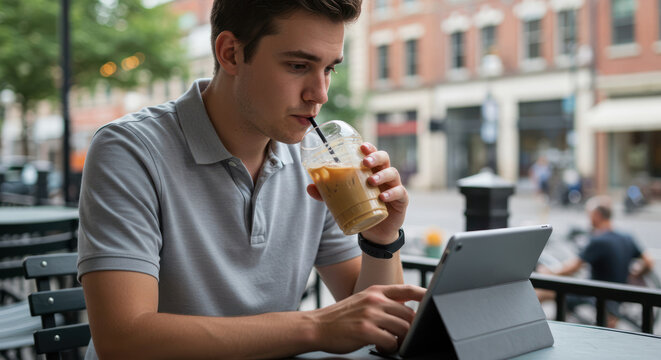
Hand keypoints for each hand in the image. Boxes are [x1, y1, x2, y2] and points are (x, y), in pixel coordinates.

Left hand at [307, 142, 407, 244]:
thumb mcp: (344, 200)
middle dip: (376, 157)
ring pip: (393, 173)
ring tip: (371, 181)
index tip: (361, 146)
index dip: (369, 148)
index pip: (372, 154)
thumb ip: (328, 193)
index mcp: (371, 171)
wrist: (376, 231)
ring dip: (382, 175)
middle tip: (365, 162)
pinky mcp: (401, 200)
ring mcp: (394, 186)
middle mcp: (384, 176)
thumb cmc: (361, 208)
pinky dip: (392, 193)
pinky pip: (400, 193)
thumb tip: (309, 187)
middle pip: (384, 159)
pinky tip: (383, 197)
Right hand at [310, 284, 425, 353]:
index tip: (435, 298)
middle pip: (409, 314)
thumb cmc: (340, 317)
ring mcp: (370, 315)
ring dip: (401, 339)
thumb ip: (382, 302)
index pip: (407, 290)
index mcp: (375, 292)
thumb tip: (405, 308)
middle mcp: (375, 300)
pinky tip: (380, 346)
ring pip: (403, 328)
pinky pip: (391, 342)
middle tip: (403, 336)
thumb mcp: (362, 301)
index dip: (424, 294)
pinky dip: (390, 347)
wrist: (316, 326)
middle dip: (411, 327)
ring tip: (390, 342)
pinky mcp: (366, 331)